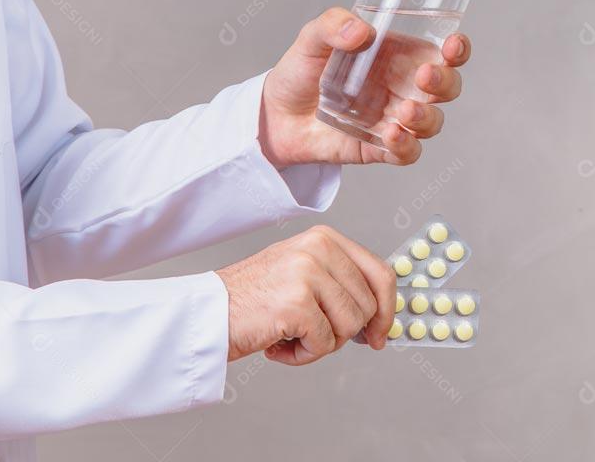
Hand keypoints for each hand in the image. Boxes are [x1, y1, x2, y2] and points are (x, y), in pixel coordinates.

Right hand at [216, 225, 395, 363]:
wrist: (207, 313)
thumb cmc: (253, 299)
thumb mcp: (304, 273)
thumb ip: (342, 283)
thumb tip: (380, 316)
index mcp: (325, 238)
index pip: (381, 273)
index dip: (387, 309)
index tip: (379, 333)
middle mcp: (319, 248)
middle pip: (367, 307)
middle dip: (343, 332)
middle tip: (310, 331)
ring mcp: (307, 274)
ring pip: (350, 327)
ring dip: (321, 343)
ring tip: (291, 334)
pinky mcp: (297, 303)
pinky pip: (325, 345)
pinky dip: (303, 355)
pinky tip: (279, 344)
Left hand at [259, 7, 471, 167]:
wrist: (275, 115)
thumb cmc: (301, 72)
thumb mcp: (312, 39)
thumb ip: (332, 25)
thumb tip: (360, 31)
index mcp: (400, 57)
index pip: (442, 52)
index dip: (457, 50)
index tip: (453, 45)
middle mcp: (404, 88)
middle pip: (446, 89)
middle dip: (444, 84)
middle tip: (424, 77)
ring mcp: (395, 120)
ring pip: (433, 123)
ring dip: (427, 118)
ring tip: (404, 113)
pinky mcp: (380, 148)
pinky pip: (407, 152)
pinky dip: (406, 146)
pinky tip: (392, 136)